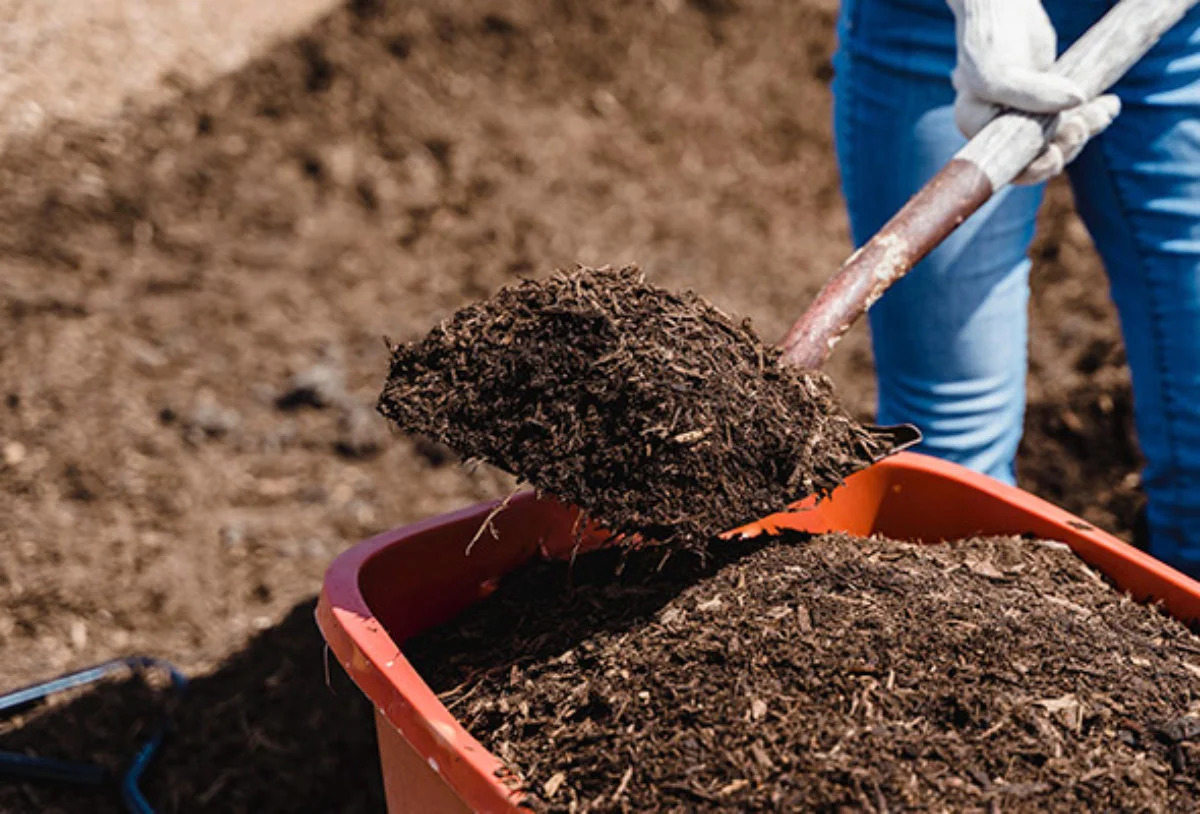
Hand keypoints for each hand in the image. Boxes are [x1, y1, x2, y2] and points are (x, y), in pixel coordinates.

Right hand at [947, 0, 1120, 183]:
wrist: (1003, 6)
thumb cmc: (990, 39)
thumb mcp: (999, 71)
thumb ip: (1032, 93)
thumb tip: (1078, 102)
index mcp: (977, 129)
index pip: (1006, 166)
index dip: (1034, 169)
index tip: (1055, 153)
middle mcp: (998, 127)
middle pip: (1037, 156)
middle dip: (1066, 145)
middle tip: (1084, 124)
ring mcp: (1025, 114)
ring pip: (1059, 137)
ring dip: (1085, 128)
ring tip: (1104, 110)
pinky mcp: (1047, 99)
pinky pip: (1072, 116)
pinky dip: (1093, 114)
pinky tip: (1109, 104)